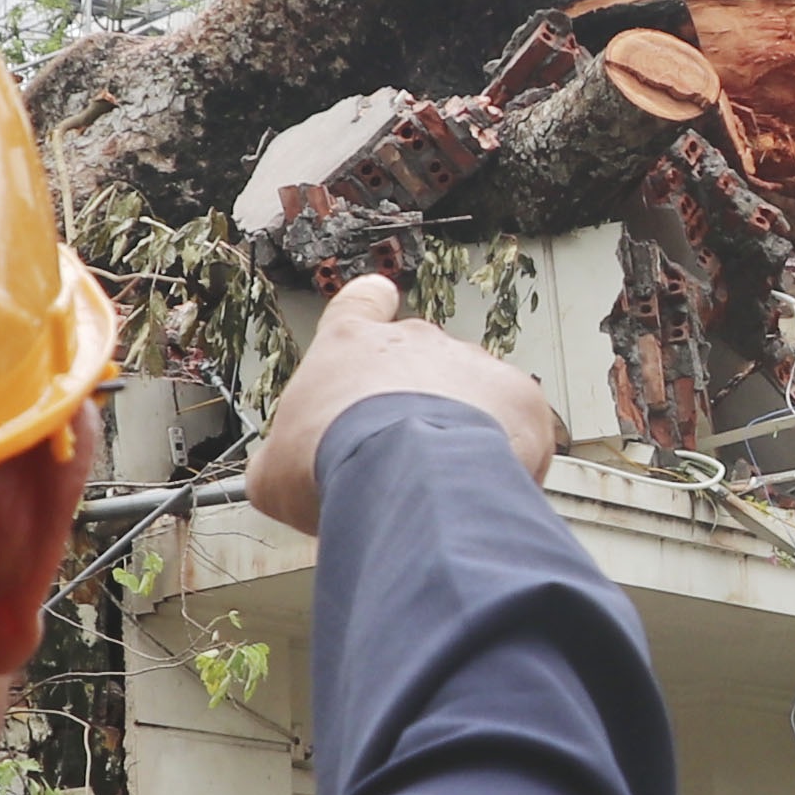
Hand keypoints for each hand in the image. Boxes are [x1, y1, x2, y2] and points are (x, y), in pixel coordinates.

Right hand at [248, 273, 560, 532]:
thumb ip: (279, 460)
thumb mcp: (274, 469)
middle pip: (420, 359)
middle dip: (415, 400)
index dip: (368, 306)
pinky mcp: (520, 397)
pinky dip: (507, 456)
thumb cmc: (333, 462)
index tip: (377, 305)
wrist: (402, 474)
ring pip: (472, 393)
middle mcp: (417, 341)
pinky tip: (482, 491)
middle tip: (402, 456)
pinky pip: (516, 425)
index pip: (360, 303)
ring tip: (443, 483)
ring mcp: (473, 364)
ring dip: (462, 429)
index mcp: (351, 344)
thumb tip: (274, 478)